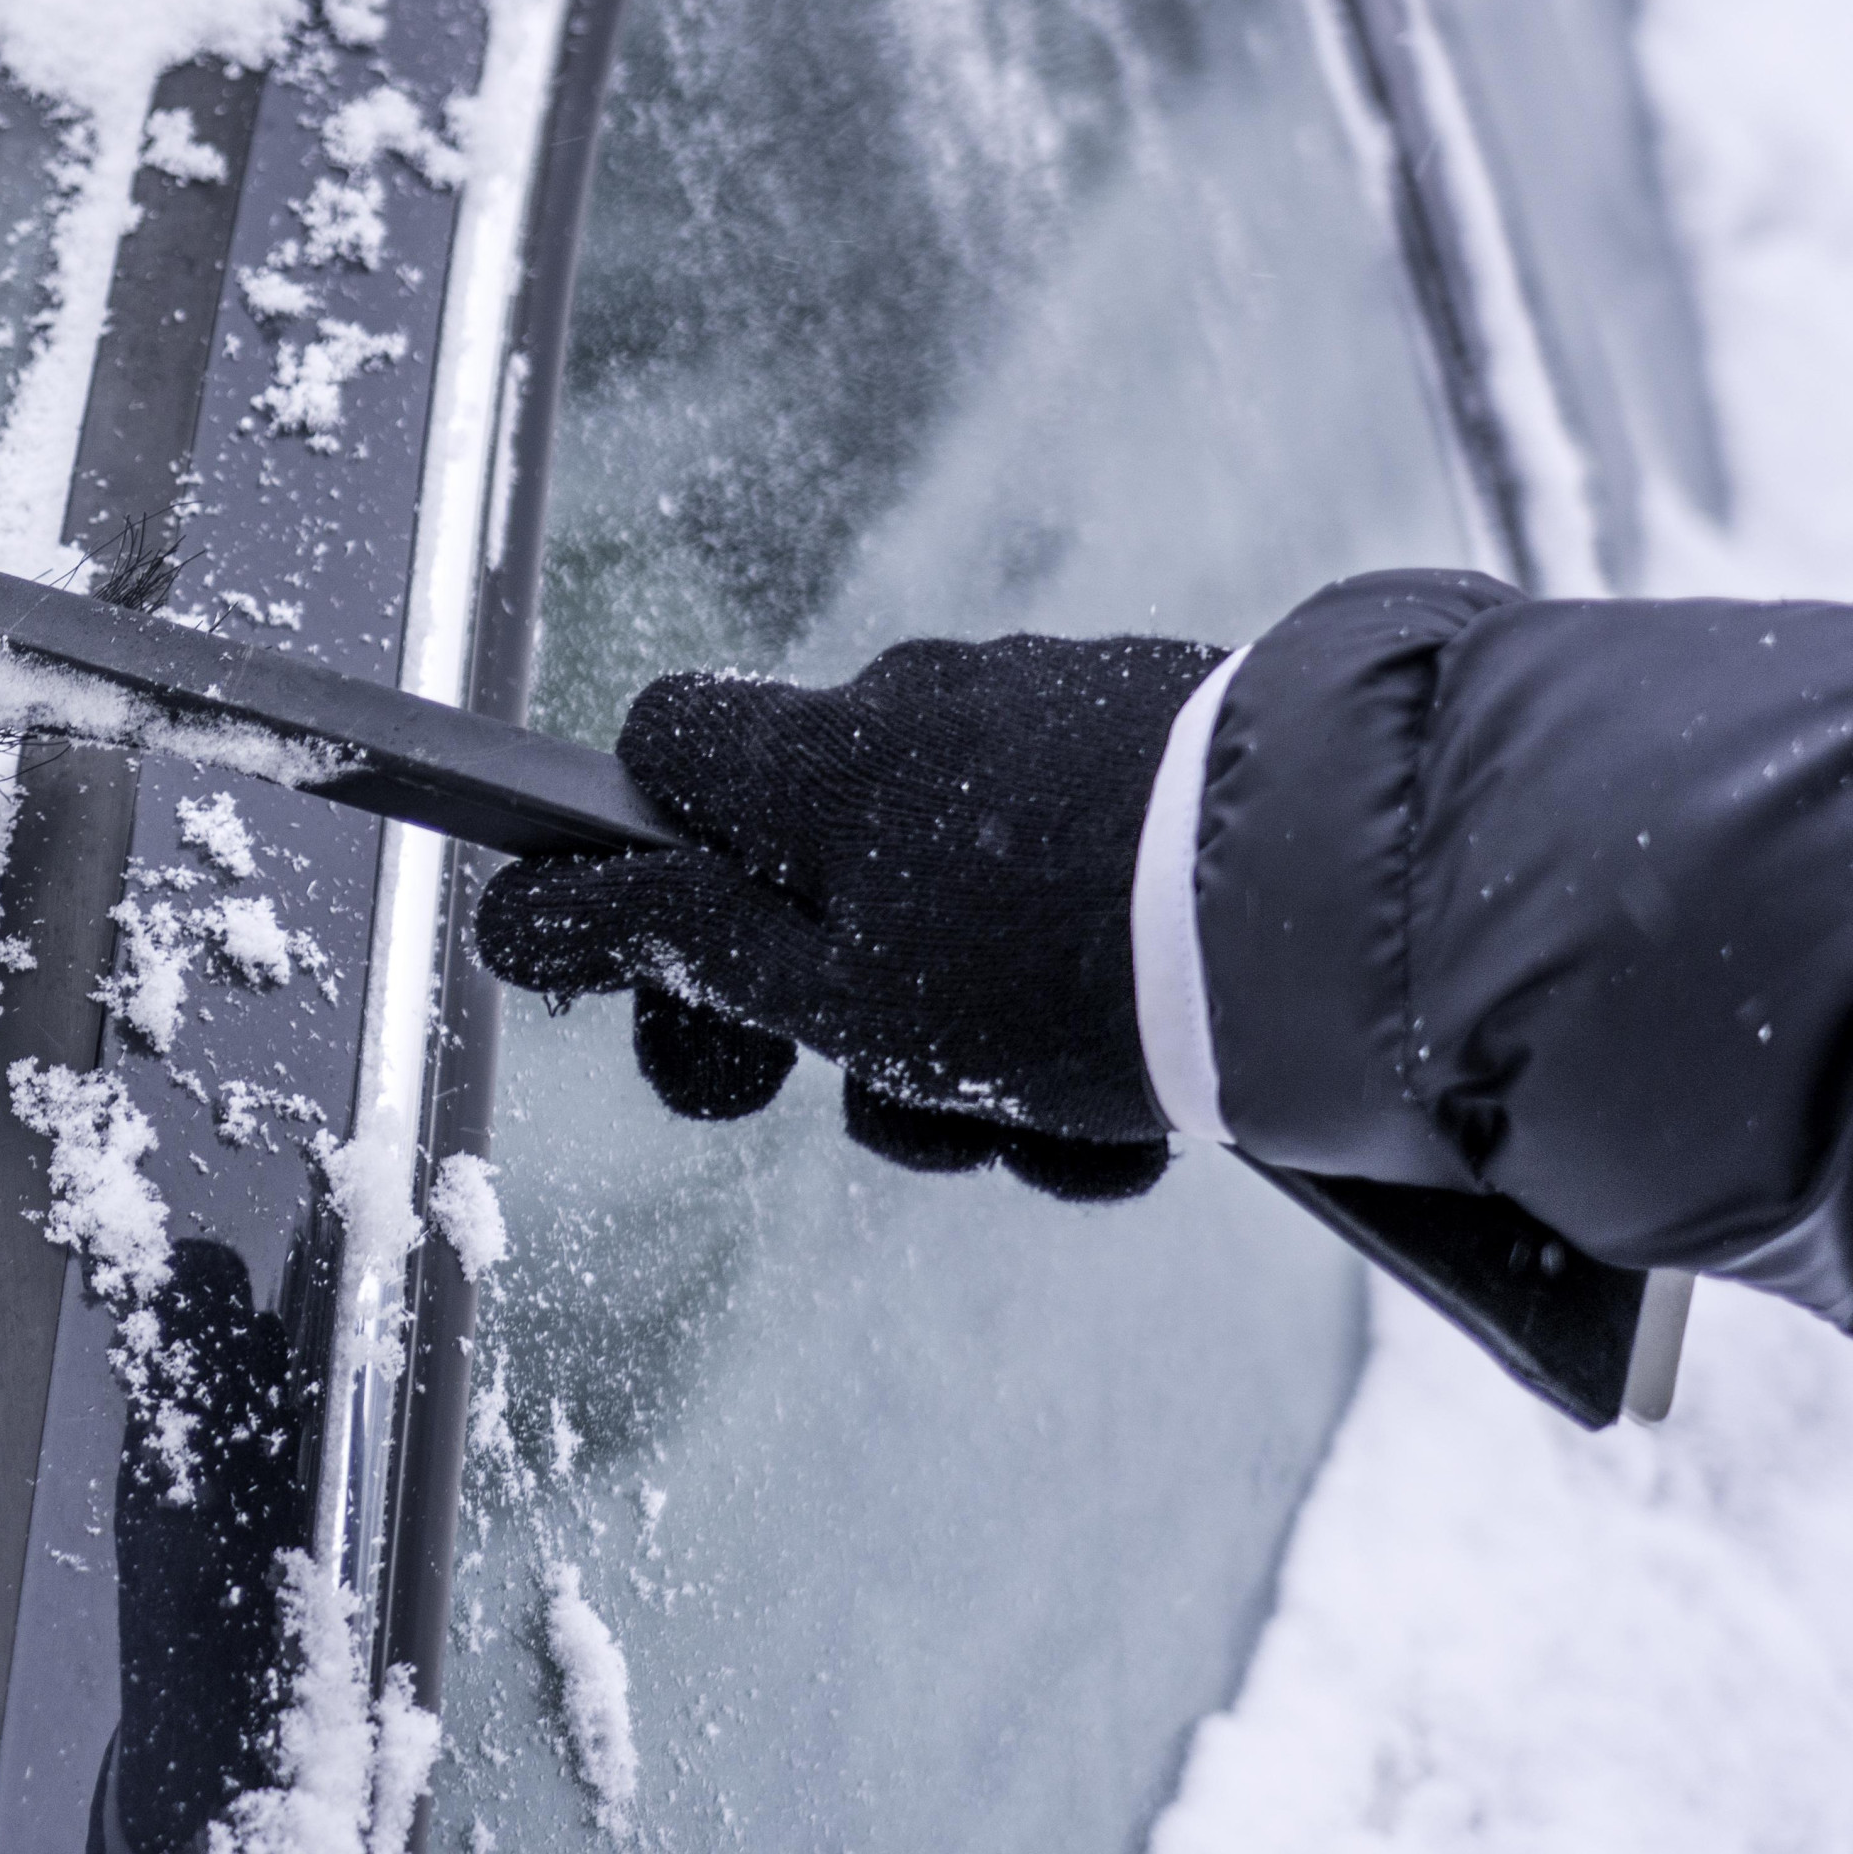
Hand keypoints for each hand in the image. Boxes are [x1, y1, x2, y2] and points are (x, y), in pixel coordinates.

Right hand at [469, 633, 1218, 1200]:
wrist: (1339, 906)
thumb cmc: (1062, 966)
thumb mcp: (844, 999)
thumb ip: (679, 953)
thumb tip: (513, 912)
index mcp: (816, 760)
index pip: (659, 752)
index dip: (646, 868)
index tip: (698, 986)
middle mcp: (920, 709)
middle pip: (817, 868)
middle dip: (843, 1015)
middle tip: (900, 1122)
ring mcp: (1053, 725)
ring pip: (961, 914)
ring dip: (986, 1052)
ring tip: (1065, 1143)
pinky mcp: (1169, 763)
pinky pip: (1080, 902)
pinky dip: (1096, 1014)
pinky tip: (1156, 1113)